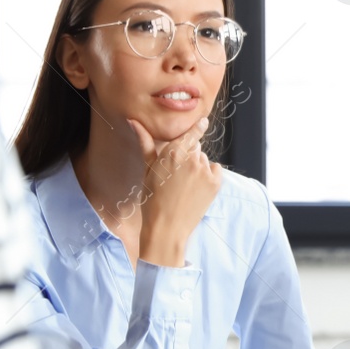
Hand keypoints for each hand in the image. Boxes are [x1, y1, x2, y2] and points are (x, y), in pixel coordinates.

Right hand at [128, 115, 221, 266]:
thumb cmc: (153, 199)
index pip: (192, 133)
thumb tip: (134, 121)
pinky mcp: (215, 183)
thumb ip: (145, 143)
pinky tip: (195, 188)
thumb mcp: (147, 170)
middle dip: (188, 156)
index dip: (197, 127)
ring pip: (203, 160)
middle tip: (177, 175)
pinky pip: (214, 170)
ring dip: (197, 167)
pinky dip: (208, 176)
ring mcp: (205, 171)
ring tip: (184, 185)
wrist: (167, 227)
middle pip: (195, 148)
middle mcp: (192, 159)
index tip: (203, 121)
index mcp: (174, 153)